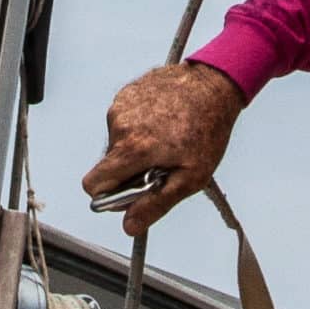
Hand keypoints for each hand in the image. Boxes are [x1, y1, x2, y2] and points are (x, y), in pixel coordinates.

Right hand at [82, 61, 242, 236]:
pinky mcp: (126, 92)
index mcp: (132, 148)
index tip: (131, 190)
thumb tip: (129, 225)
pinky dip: (138, 125)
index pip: (94, 184)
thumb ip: (156, 204)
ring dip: (134, 145)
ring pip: (115, 141)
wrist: (215, 83)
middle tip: (161, 161)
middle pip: (107, 163)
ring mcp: (121, 105)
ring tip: (166, 137)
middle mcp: (120, 124)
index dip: (109, 194)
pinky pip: (122, 120)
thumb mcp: (190, 177)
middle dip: (129, 169)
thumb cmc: (208, 129)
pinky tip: (162, 120)